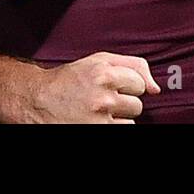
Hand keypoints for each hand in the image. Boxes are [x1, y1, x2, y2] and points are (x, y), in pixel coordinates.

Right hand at [20, 52, 160, 123]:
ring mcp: (99, 120)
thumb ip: (133, 65)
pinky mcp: (97, 133)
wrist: (37, 101)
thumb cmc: (69, 80)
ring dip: (118, 119)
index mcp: (103, 73)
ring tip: (97, 112)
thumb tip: (156, 89)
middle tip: (100, 100)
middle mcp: (103, 97)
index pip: (139, 83)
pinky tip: (96, 121)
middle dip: (122, 103)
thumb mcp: (98, 61)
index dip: (126, 85)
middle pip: (137, 105)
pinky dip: (112, 128)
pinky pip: (122, 132)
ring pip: (130, 123)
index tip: (110, 86)